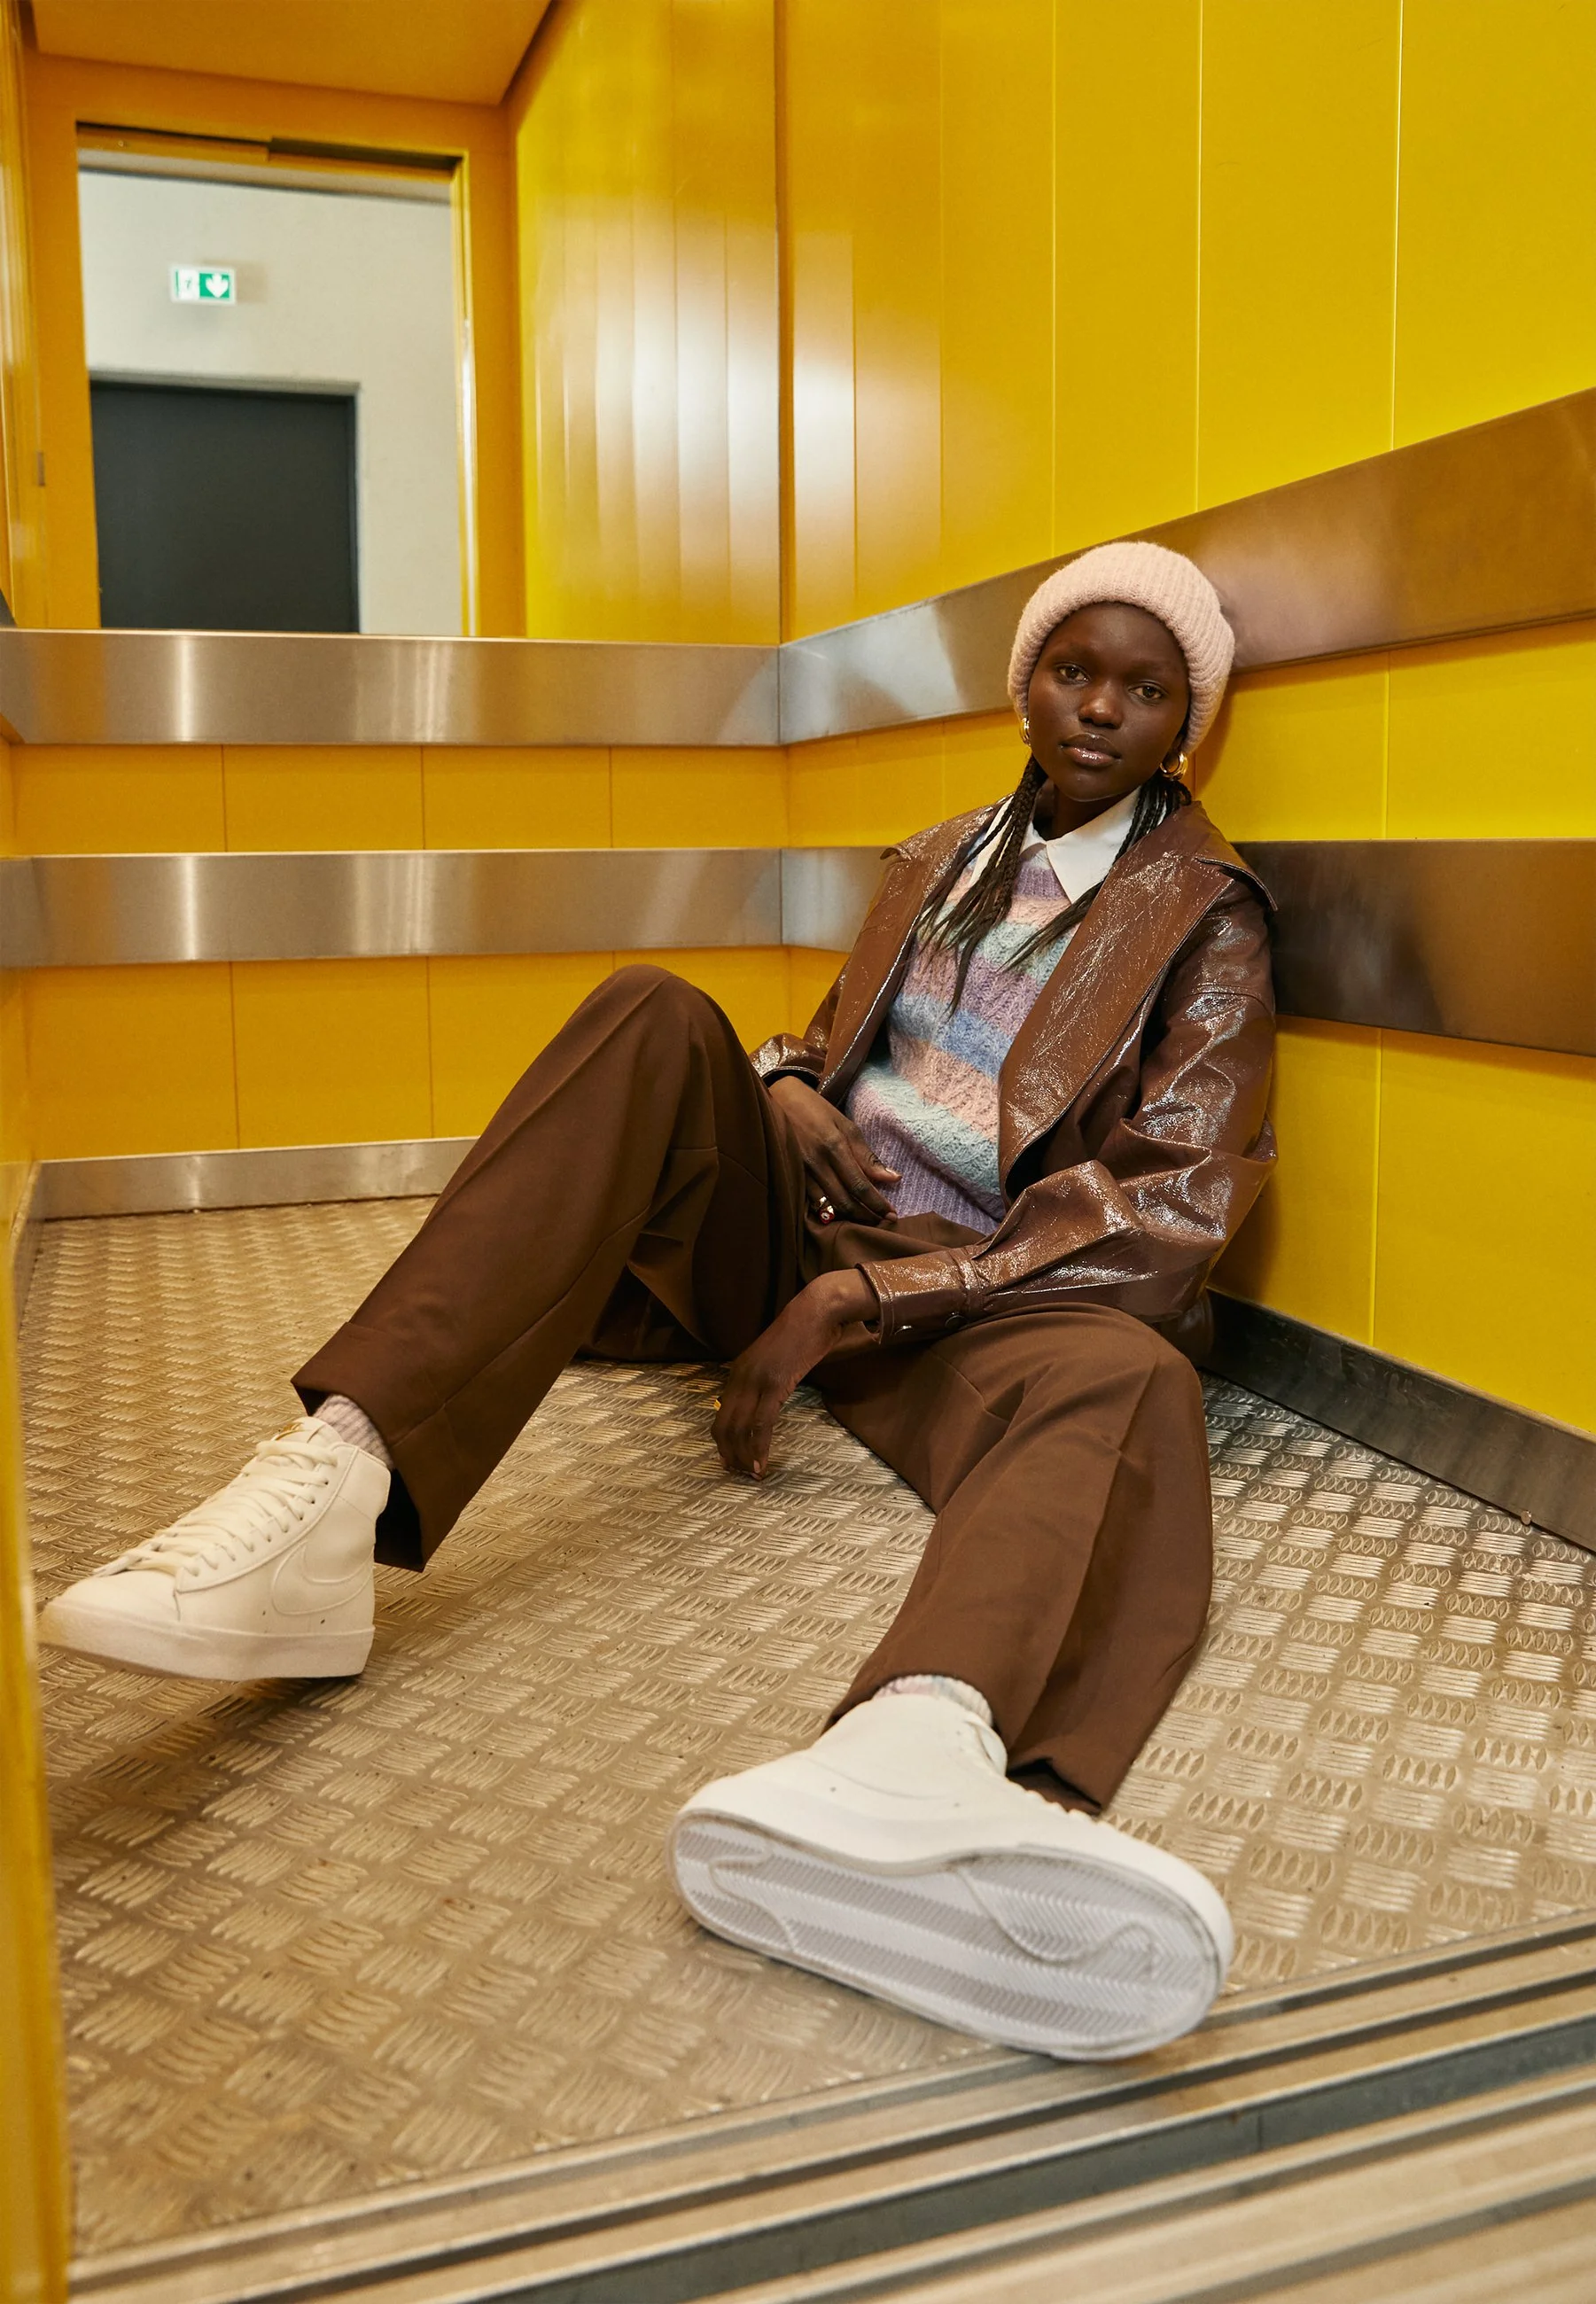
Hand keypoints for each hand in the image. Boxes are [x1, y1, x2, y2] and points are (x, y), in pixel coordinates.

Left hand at [712, 1268, 878, 1477]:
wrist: (816, 1311)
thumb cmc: (802, 1333)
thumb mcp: (774, 1359)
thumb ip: (764, 1379)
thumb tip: (764, 1402)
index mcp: (737, 1372)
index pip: (720, 1415)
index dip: (723, 1442)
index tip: (730, 1461)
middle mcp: (739, 1377)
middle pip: (723, 1425)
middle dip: (730, 1454)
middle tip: (740, 1474)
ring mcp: (755, 1380)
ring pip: (739, 1428)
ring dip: (744, 1456)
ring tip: (753, 1474)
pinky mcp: (774, 1384)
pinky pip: (761, 1423)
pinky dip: (759, 1446)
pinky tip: (763, 1462)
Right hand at [768, 1076, 899, 1222]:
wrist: (776, 1098)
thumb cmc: (814, 1109)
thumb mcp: (844, 1124)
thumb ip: (866, 1154)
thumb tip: (892, 1177)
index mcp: (833, 1146)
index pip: (860, 1185)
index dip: (877, 1203)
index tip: (892, 1214)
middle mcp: (816, 1163)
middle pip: (844, 1200)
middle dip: (866, 1215)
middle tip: (882, 1221)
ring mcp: (800, 1171)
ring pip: (827, 1206)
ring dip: (848, 1217)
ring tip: (865, 1219)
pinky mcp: (789, 1175)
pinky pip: (811, 1201)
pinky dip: (827, 1211)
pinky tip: (839, 1214)